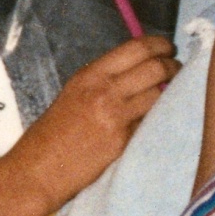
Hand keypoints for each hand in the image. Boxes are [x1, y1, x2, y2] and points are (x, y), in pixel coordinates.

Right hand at [12, 36, 178, 209]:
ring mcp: (117, 116)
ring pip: (159, 94)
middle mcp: (105, 90)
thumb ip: (104, 82)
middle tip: (177, 69)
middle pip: (155, 68)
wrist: (37, 170)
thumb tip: (138, 71)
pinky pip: (151, 121)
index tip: (168, 48)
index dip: (159, 45)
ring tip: (173, 92)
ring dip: (171, 91)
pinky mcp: (125, 140)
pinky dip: (158, 117)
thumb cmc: (51, 134)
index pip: (136, 49)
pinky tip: (160, 117)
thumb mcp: (73, 95)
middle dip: (173, 66)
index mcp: (90, 75)